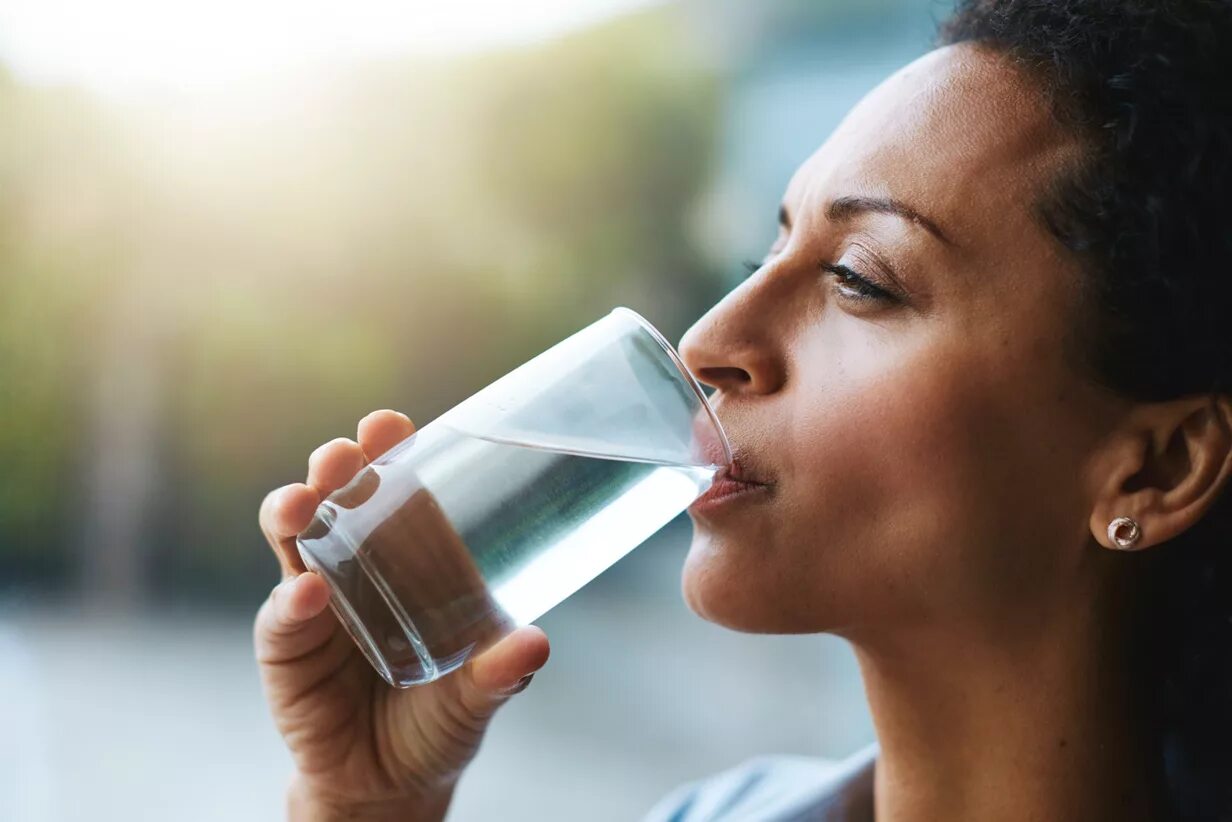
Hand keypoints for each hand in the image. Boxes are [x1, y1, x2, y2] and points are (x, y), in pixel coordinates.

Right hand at [256, 410, 550, 820]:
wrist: (392, 785)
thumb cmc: (440, 719)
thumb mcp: (479, 695)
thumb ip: (502, 671)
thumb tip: (536, 641)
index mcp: (409, 557)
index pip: (394, 488)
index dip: (388, 450)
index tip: (390, 424)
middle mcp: (356, 565)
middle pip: (336, 497)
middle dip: (333, 467)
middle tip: (342, 456)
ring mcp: (315, 602)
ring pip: (293, 539)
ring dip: (294, 512)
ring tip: (304, 504)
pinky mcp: (286, 647)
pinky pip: (281, 616)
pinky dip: (290, 602)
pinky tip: (306, 594)